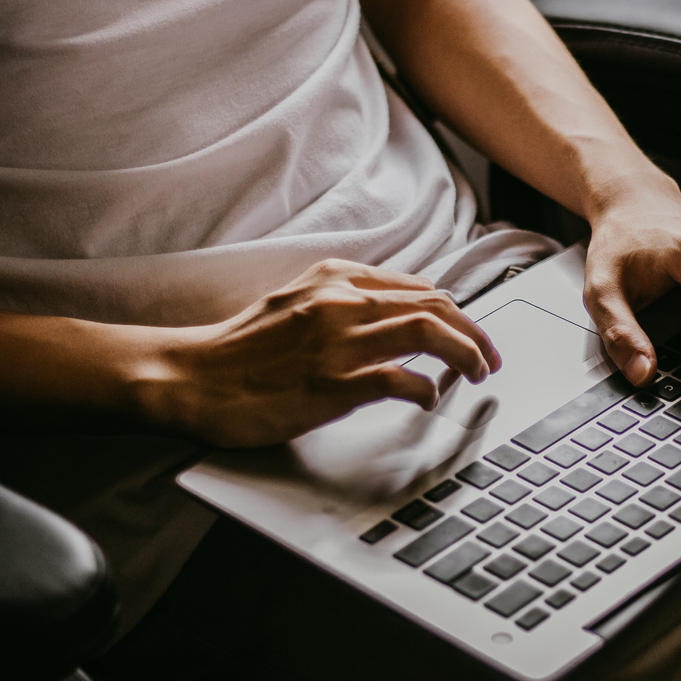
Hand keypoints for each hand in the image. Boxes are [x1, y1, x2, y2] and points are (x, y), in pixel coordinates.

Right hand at [149, 260, 500, 447]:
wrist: (190, 378)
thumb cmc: (242, 349)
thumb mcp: (297, 303)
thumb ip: (345, 302)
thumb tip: (396, 315)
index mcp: (336, 280)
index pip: (420, 288)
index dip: (457, 313)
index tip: (472, 334)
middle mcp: (341, 302)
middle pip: (435, 304)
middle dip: (475, 332)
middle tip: (490, 359)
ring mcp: (337, 342)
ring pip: (427, 331)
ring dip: (464, 353)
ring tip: (476, 374)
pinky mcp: (331, 383)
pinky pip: (399, 379)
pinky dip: (426, 389)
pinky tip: (429, 400)